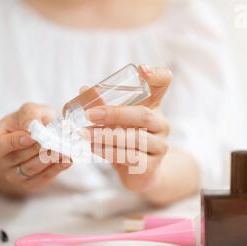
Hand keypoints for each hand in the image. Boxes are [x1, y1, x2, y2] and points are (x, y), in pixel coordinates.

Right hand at [0, 103, 71, 195]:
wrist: (39, 136)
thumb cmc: (28, 121)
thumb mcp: (28, 111)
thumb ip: (29, 115)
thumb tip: (31, 127)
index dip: (13, 142)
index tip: (31, 137)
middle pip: (17, 157)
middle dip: (37, 149)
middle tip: (54, 141)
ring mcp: (14, 176)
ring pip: (31, 169)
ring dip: (49, 159)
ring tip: (64, 149)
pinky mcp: (30, 184)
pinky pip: (43, 178)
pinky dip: (57, 169)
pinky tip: (67, 160)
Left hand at [85, 65, 172, 191]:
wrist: (139, 174)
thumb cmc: (125, 139)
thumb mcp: (115, 120)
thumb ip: (102, 105)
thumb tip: (83, 90)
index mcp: (154, 106)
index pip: (164, 83)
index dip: (156, 75)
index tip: (142, 69)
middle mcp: (161, 124)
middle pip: (143, 115)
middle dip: (114, 114)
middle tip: (90, 114)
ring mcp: (160, 146)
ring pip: (135, 139)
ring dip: (106, 136)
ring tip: (85, 134)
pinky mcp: (152, 166)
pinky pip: (131, 158)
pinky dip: (109, 152)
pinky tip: (94, 148)